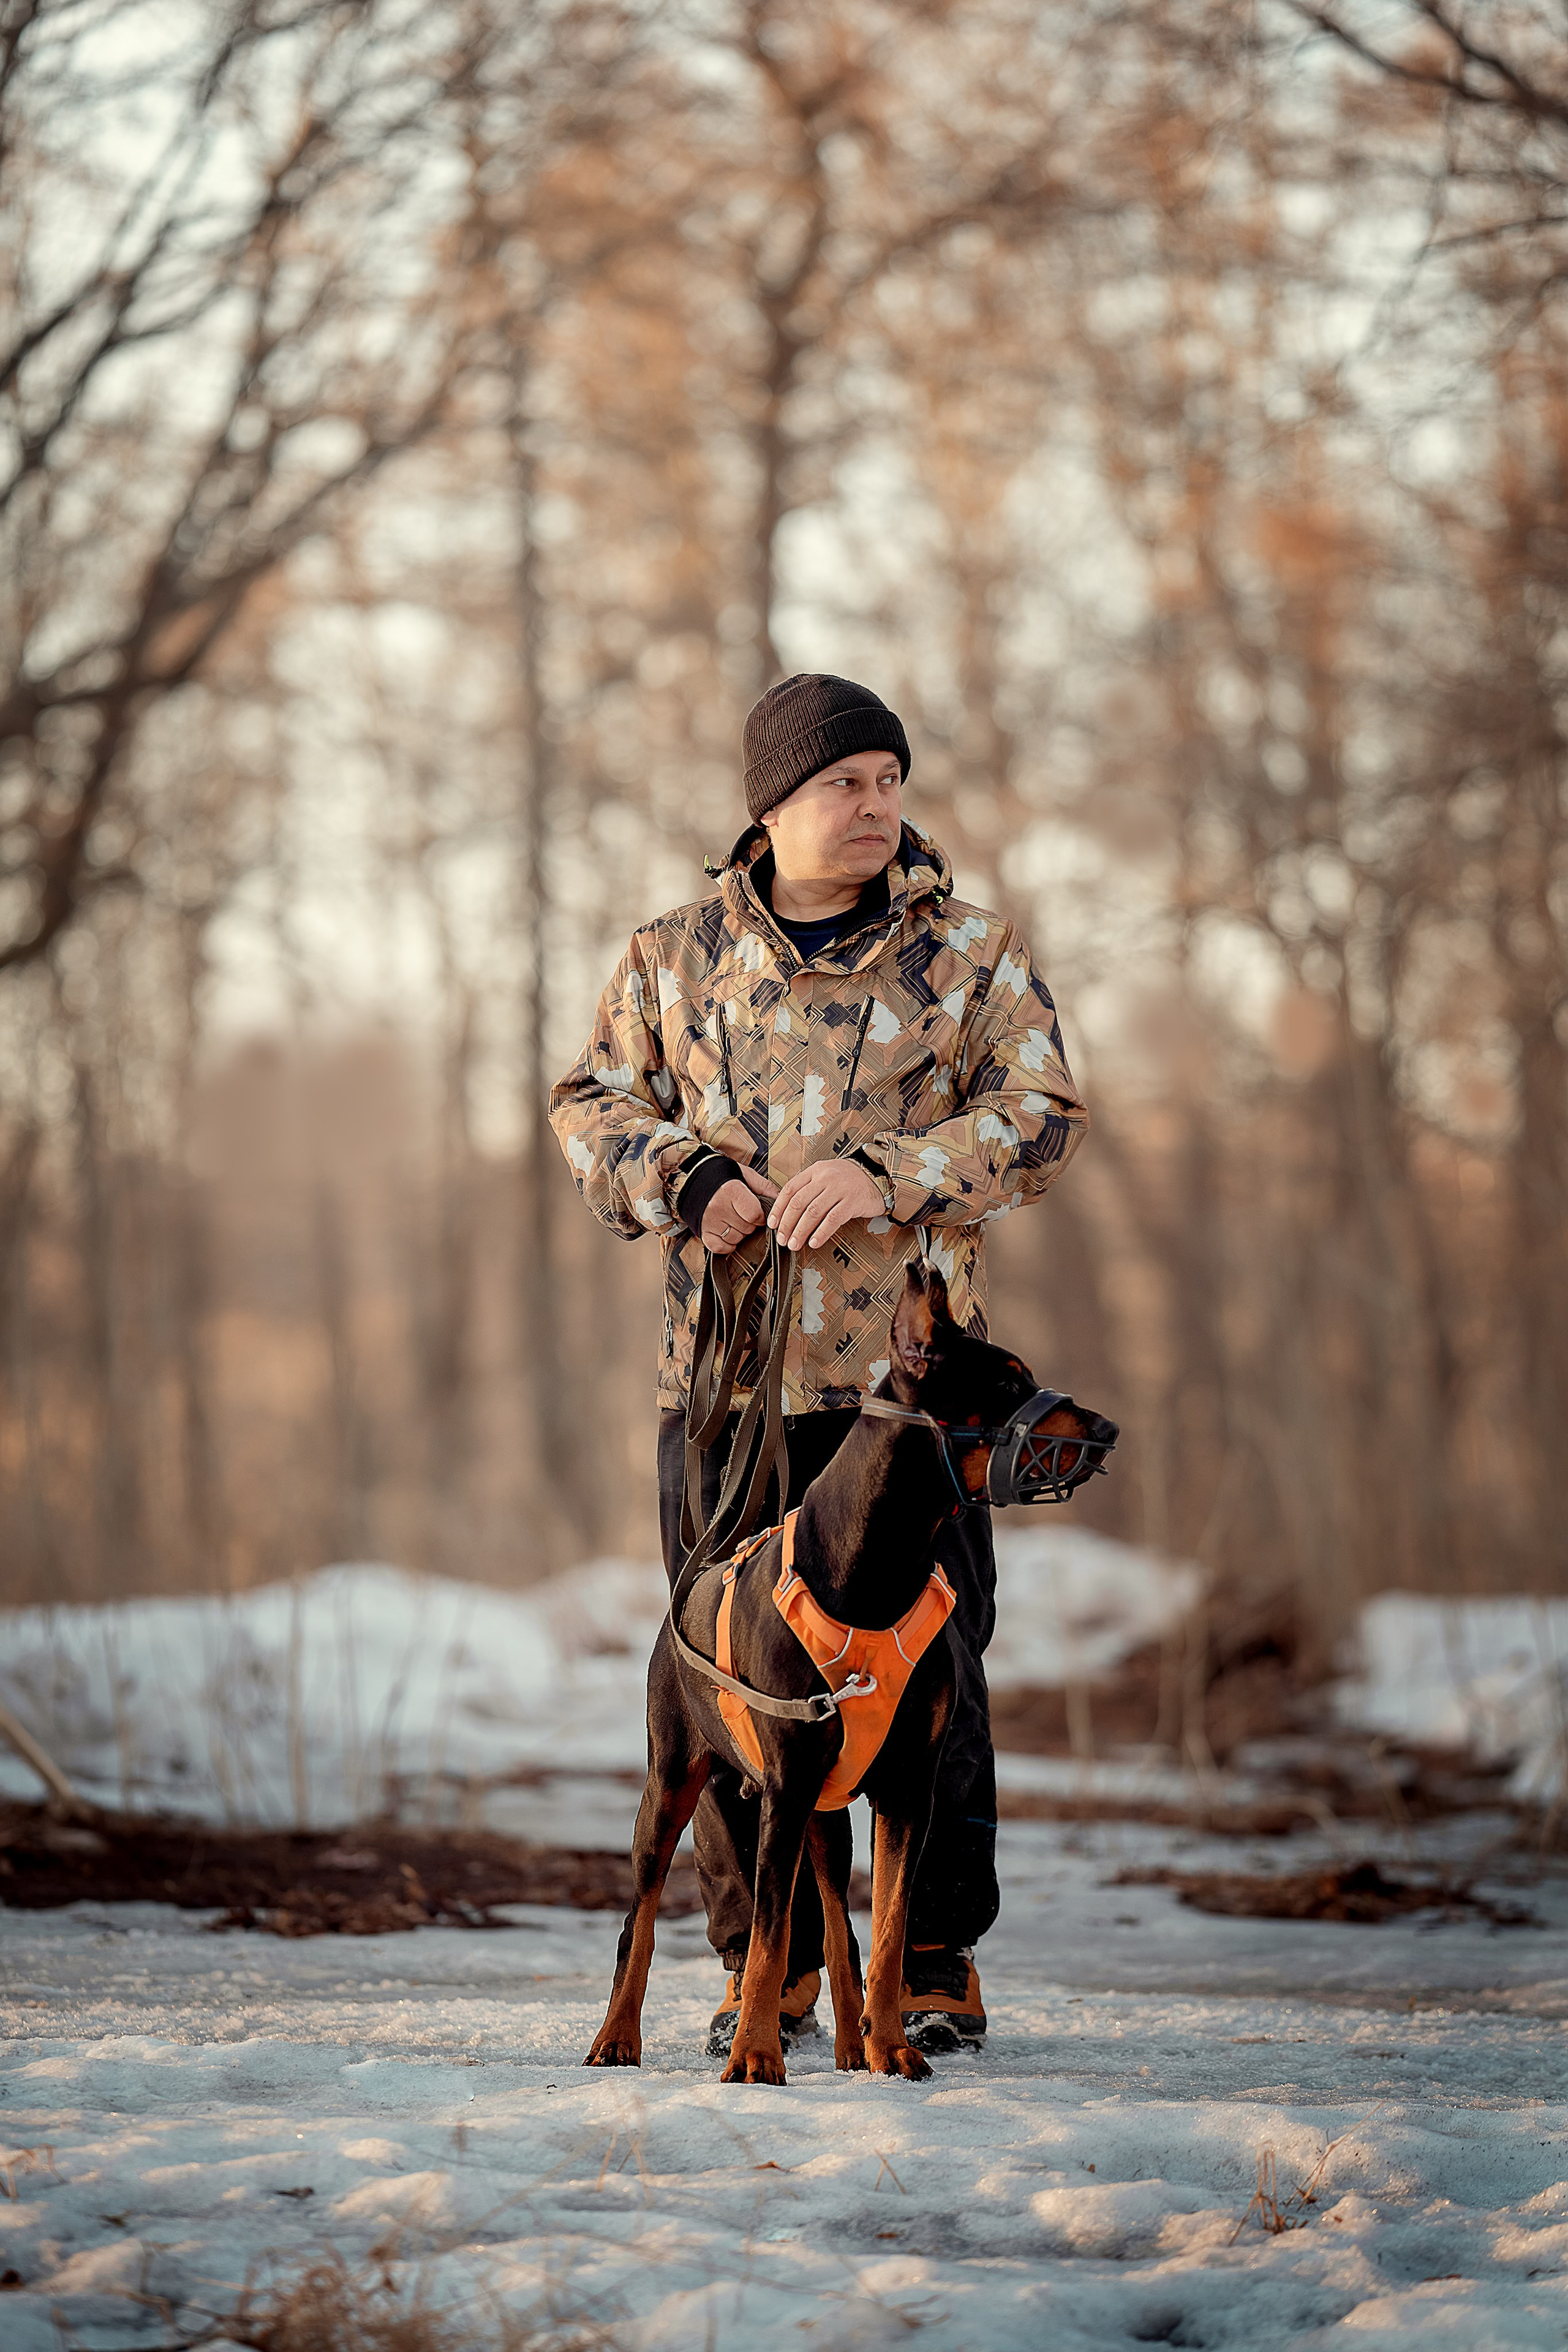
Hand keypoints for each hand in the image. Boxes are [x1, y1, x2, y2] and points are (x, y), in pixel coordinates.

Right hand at [701, 1165, 778, 1254]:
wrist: (694, 1179)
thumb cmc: (723, 1177)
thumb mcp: (745, 1175)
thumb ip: (764, 1187)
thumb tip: (780, 1199)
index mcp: (731, 1191)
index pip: (755, 1215)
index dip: (760, 1216)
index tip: (757, 1212)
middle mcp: (718, 1207)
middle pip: (747, 1228)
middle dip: (750, 1223)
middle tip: (743, 1213)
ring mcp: (709, 1221)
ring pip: (735, 1238)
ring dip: (739, 1233)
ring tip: (734, 1220)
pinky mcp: (702, 1232)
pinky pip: (720, 1247)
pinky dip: (727, 1244)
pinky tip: (728, 1233)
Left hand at [768, 1159, 885, 1250]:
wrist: (878, 1175)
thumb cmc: (850, 1179)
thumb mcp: (827, 1175)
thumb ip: (809, 1187)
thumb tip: (788, 1211)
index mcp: (815, 1171)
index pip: (790, 1189)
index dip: (778, 1208)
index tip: (773, 1223)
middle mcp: (825, 1177)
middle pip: (798, 1202)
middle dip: (787, 1224)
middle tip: (782, 1239)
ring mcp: (839, 1189)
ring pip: (813, 1212)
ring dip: (800, 1231)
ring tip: (794, 1244)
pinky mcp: (852, 1201)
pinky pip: (832, 1220)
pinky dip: (821, 1233)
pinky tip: (814, 1242)